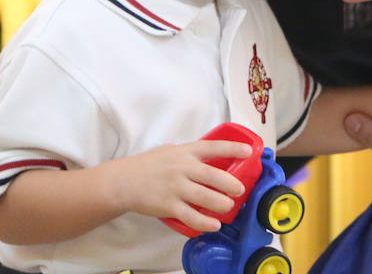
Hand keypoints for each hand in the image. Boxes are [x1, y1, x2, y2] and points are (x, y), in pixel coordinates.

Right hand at [100, 139, 251, 232]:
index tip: (248, 151)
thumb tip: (211, 158)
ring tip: (228, 207)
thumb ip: (189, 155)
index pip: (213, 147)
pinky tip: (214, 224)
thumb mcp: (170, 151)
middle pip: (214, 176)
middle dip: (231, 184)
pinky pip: (191, 216)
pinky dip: (205, 222)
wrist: (123, 181)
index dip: (232, 148)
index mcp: (185, 152)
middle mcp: (182, 168)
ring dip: (222, 204)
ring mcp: (175, 188)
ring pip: (206, 197)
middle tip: (239, 189)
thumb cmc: (148, 165)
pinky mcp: (168, 206)